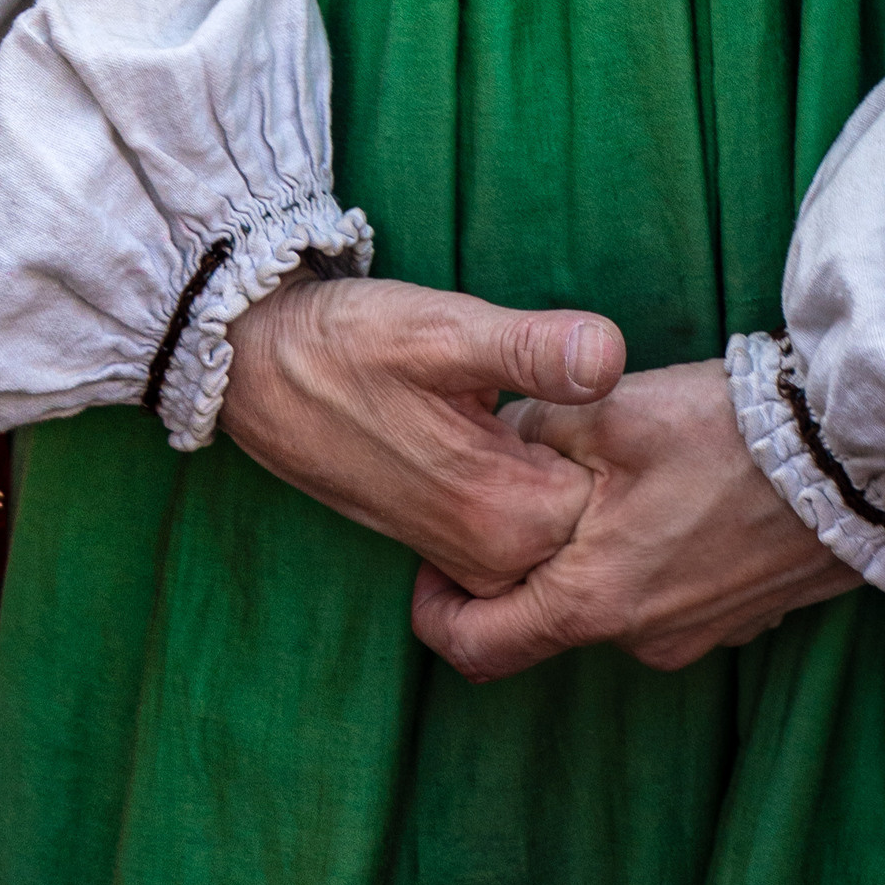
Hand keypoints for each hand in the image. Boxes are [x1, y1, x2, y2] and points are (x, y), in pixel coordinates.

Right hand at [222, 274, 623, 593]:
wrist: (259, 367)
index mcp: (507, 515)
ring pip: (564, 527)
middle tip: (576, 385)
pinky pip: (527, 530)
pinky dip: (538, 481)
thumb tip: (611, 353)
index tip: (605, 390)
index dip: (626, 439)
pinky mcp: (446, 541)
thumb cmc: (350, 341)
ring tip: (536, 399)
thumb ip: (530, 348)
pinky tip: (513, 422)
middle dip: (606, 460)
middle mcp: (490, 556)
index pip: (622, 498)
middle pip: (599, 519)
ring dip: (568, 467)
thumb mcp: (442, 329)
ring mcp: (466, 555)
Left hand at [410, 358, 855, 680]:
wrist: (857, 462)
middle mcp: (640, 639)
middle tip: (522, 491)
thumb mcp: (609, 412)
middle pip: (549, 618)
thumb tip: (496, 439)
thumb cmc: (727, 436)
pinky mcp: (742, 617)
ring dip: (597, 553)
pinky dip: (654, 555)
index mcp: (592, 601)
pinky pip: (671, 594)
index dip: (437, 613)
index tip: (430, 566)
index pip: (479, 647)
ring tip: (608, 477)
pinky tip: (675, 492)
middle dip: (527, 563)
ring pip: (614, 601)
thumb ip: (534, 429)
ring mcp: (698, 635)